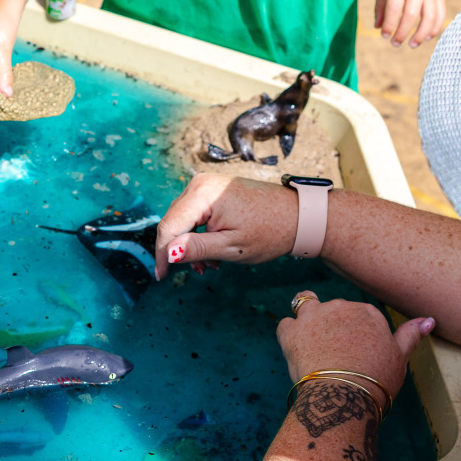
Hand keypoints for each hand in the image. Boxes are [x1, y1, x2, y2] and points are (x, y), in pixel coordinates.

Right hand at [156, 174, 298, 276]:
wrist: (298, 216)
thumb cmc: (269, 231)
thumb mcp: (231, 246)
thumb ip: (196, 248)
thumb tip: (169, 252)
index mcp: (202, 193)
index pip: (169, 226)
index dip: (162, 253)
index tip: (163, 276)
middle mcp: (200, 183)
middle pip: (174, 221)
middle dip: (179, 249)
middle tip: (196, 272)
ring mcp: (207, 185)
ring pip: (184, 220)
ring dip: (191, 244)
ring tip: (209, 266)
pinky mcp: (214, 190)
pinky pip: (196, 214)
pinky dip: (200, 235)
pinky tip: (213, 252)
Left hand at [278, 293, 434, 402]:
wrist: (344, 395)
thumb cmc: (376, 379)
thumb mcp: (400, 357)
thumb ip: (411, 334)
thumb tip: (428, 319)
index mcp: (368, 311)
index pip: (359, 315)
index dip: (355, 333)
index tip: (356, 353)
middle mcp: (341, 307)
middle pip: (333, 311)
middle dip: (332, 328)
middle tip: (336, 358)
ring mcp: (314, 316)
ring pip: (305, 308)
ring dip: (307, 323)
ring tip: (312, 347)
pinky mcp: (292, 331)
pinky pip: (285, 325)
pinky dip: (288, 336)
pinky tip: (296, 352)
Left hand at [373, 0, 446, 48]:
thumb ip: (380, 6)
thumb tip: (378, 28)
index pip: (394, 6)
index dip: (389, 23)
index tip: (385, 35)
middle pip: (411, 14)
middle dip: (402, 32)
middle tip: (395, 43)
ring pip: (429, 17)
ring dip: (420, 35)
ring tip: (411, 44)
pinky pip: (440, 15)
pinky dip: (434, 29)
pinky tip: (426, 38)